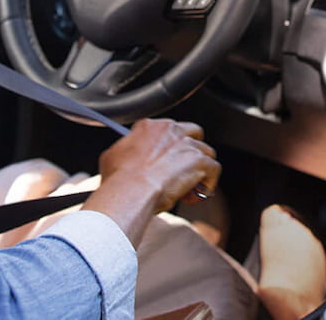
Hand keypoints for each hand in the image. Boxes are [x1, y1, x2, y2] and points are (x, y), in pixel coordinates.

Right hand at [83, 119, 219, 247]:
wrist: (131, 192)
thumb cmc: (119, 179)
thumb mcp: (111, 157)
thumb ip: (125, 150)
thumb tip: (125, 156)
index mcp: (150, 127)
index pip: (169, 130)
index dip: (170, 147)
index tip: (166, 162)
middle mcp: (171, 130)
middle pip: (193, 134)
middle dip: (191, 151)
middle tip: (181, 171)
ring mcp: (187, 144)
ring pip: (206, 152)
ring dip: (200, 170)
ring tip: (187, 189)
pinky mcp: (200, 160)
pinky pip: (214, 169)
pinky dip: (208, 184)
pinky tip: (193, 197)